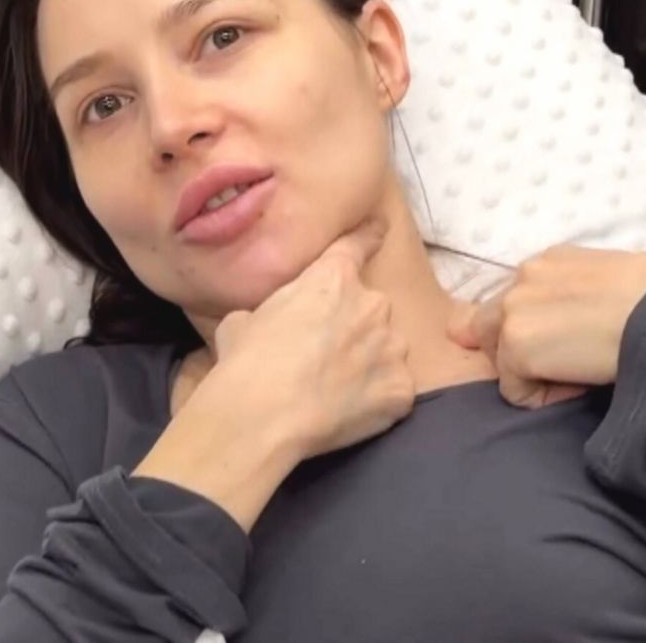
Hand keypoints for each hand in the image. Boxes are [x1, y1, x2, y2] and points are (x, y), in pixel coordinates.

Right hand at [213, 217, 415, 458]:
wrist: (264, 416)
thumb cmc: (247, 362)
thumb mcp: (243, 319)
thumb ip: (272, 311)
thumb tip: (261, 323)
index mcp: (333, 278)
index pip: (359, 245)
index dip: (369, 236)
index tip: (380, 230)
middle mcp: (372, 304)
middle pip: (371, 309)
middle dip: (355, 326)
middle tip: (325, 355)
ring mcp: (392, 347)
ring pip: (387, 349)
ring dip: (369, 363)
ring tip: (337, 391)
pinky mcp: (402, 389)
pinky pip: (395, 390)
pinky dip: (379, 400)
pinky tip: (351, 414)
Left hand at [447, 244, 645, 408]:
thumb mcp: (606, 280)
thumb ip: (571, 293)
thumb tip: (567, 322)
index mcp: (546, 262)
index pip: (512, 300)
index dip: (529, 327)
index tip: (559, 343)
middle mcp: (522, 279)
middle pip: (485, 324)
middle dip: (512, 349)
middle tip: (561, 364)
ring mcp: (513, 312)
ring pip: (498, 357)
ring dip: (529, 372)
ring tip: (575, 374)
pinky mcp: (516, 347)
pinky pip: (514, 390)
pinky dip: (541, 397)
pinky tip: (578, 386)